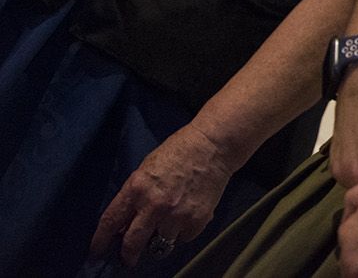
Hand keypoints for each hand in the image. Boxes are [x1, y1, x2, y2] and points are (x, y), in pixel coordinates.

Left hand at [89, 122, 233, 266]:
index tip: (96, 252)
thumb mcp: (146, 170)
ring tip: (165, 230)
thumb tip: (126, 224)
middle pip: (133, 242)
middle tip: (128, 260)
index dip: (100, 241)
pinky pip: (183, 238)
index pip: (110, 221)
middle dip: (128, 255)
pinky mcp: (197, 219)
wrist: (213, 145)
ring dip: (159, 240)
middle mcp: (154, 205)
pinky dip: (182, 233)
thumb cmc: (178, 151)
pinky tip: (186, 217)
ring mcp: (177, 214)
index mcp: (137, 188)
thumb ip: (135, 197)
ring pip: (160, 245)